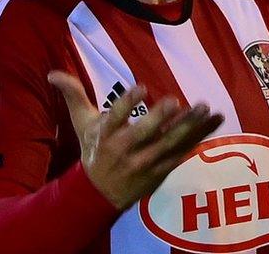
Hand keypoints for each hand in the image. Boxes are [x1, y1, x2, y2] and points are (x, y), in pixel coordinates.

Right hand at [47, 71, 223, 209]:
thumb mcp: (82, 124)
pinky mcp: (160, 171)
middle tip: (175, 101)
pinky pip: (182, 153)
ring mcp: (144, 163)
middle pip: (143, 134)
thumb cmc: (93, 150)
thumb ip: (73, 95)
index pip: (115, 117)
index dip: (127, 103)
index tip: (141, 87)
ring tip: (204, 108)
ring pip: (168, 144)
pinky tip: (215, 121)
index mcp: (105, 136)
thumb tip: (53, 73)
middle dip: (159, 118)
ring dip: (188, 127)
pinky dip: (199, 138)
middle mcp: (124, 150)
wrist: (99, 195)